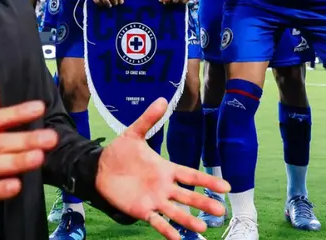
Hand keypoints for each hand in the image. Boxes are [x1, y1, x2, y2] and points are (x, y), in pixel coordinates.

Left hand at [96, 97, 229, 237]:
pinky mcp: (142, 210)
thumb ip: (148, 119)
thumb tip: (162, 99)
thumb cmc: (119, 152)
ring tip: (203, 228)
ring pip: (175, 212)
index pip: (191, 175)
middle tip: (221, 210)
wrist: (99, 168)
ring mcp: (154, 200)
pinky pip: (157, 222)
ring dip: (189, 220)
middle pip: (188, 196)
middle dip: (204, 202)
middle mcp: (164, 186)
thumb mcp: (133, 133)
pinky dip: (167, 231)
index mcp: (166, 169)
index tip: (225, 186)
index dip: (208, 181)